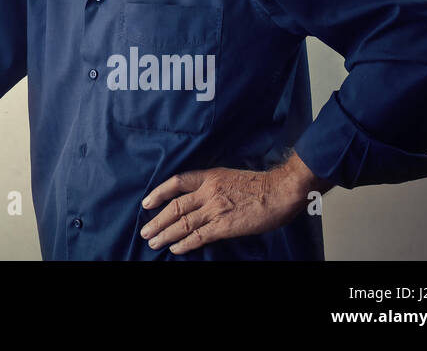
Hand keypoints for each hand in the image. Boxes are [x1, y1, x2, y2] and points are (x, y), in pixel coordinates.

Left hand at [137, 163, 314, 254]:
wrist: (281, 191)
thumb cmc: (261, 185)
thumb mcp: (230, 176)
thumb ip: (214, 186)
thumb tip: (200, 198)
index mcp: (209, 176)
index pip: (176, 182)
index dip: (158, 192)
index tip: (146, 203)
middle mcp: (208, 191)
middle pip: (175, 206)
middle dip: (157, 220)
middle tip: (145, 231)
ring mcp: (215, 208)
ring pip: (183, 222)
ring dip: (165, 234)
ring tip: (153, 242)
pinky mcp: (225, 225)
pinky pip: (199, 236)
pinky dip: (184, 243)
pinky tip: (175, 248)